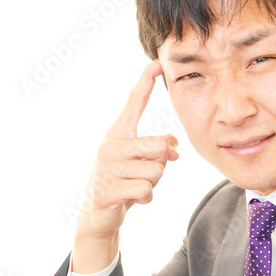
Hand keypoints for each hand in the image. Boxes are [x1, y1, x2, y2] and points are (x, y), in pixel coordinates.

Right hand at [73, 62, 178, 272]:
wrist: (99, 214)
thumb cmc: (123, 181)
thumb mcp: (141, 161)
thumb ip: (158, 149)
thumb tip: (175, 146)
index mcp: (118, 134)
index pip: (134, 103)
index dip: (145, 83)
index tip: (156, 62)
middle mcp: (110, 146)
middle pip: (158, 146)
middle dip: (161, 164)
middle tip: (145, 172)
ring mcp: (106, 167)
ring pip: (156, 171)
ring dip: (153, 184)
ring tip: (136, 186)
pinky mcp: (106, 189)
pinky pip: (146, 190)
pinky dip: (145, 198)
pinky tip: (132, 199)